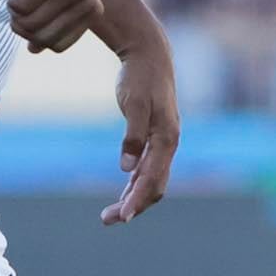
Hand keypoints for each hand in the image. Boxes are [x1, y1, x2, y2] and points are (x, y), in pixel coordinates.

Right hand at [5, 0, 102, 52]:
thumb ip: (48, 23)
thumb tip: (34, 50)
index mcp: (93, 11)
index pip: (55, 46)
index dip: (35, 32)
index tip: (37, 6)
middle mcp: (88, 3)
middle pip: (39, 38)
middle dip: (22, 21)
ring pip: (27, 24)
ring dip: (15, 7)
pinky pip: (18, 8)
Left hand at [101, 40, 178, 227]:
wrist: (150, 55)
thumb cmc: (141, 77)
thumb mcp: (134, 103)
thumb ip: (132, 135)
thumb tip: (127, 168)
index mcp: (167, 138)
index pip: (152, 177)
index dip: (138, 199)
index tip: (122, 217)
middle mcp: (169, 144)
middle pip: (154, 185)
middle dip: (134, 205)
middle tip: (107, 220)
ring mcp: (163, 142)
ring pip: (152, 180)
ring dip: (133, 198)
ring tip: (110, 215)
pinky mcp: (155, 138)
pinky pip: (148, 169)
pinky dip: (135, 184)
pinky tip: (123, 193)